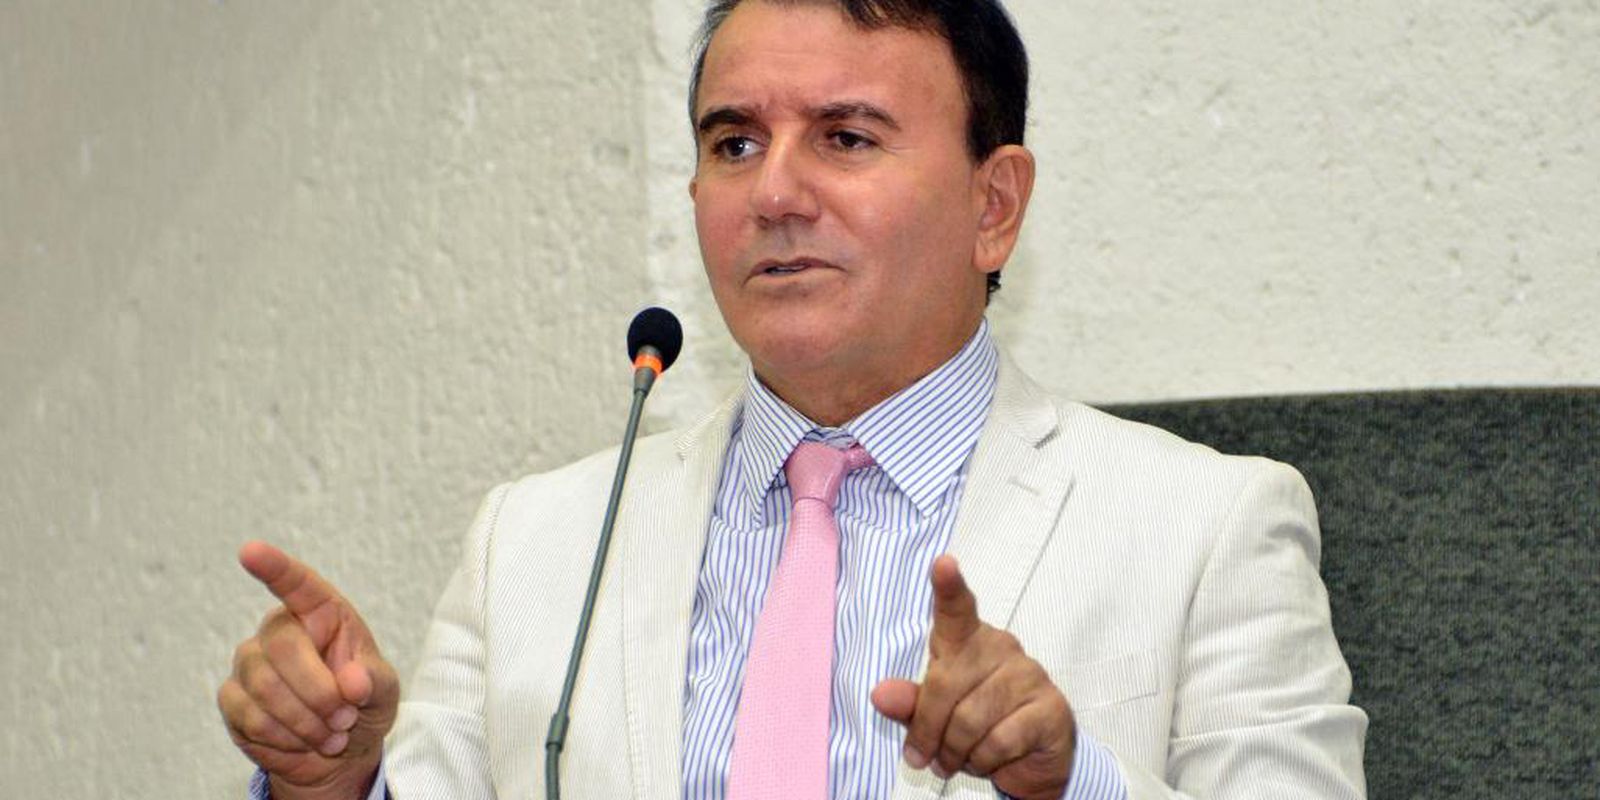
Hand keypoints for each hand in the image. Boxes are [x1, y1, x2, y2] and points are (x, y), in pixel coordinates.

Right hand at [217, 541, 399, 799]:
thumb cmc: (362, 706)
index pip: (296, 584)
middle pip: (283, 648)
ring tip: (331, 735)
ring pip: (264, 687)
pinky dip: (284, 738)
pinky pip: (251, 716)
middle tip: (344, 719)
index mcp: (321, 615)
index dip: (274, 567)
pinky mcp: (232, 699)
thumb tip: (352, 681)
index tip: (250, 551)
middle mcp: (280, 630)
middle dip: (318, 693)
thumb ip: (374, 682)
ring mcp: (250, 663)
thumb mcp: (384, 692)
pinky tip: (302, 742)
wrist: (338, 753)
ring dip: (305, 722)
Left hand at [871, 555, 1075, 799]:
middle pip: (946, 684)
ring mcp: (1029, 674)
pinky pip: (1000, 739)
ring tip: (957, 760)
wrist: (1032, 761)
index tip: (942, 563)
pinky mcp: (1051, 707)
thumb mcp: (935, 718)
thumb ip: (910, 703)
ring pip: (971, 718)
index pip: (956, 610)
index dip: (949, 587)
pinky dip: (984, 761)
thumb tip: (880, 695)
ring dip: (956, 751)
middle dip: (928, 730)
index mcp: (968, 641)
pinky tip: (988, 760)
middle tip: (925, 757)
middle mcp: (1001, 647)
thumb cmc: (977, 728)